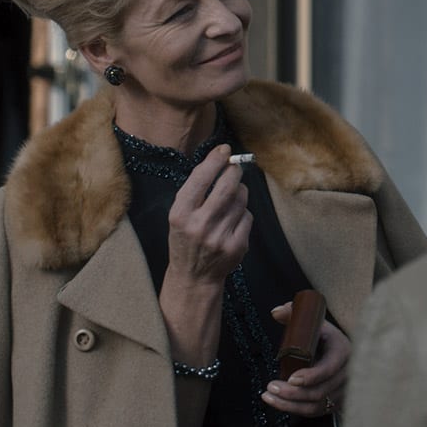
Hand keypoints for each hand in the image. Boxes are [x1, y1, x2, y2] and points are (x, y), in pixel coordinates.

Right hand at [165, 144, 251, 285]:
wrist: (194, 276)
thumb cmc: (186, 239)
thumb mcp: (179, 215)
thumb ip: (196, 191)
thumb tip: (220, 160)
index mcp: (180, 214)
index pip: (200, 179)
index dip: (215, 161)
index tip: (224, 149)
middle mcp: (200, 225)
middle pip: (227, 186)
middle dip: (234, 171)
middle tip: (235, 166)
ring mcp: (220, 237)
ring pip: (241, 200)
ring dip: (240, 192)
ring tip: (231, 196)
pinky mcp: (237, 246)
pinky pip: (247, 216)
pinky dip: (243, 213)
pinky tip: (233, 219)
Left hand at [261, 313, 349, 417]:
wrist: (338, 351)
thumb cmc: (324, 336)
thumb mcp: (315, 323)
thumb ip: (295, 315)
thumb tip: (275, 312)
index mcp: (343, 351)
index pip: (330, 368)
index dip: (311, 376)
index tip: (291, 378)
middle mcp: (346, 374)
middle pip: (320, 391)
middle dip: (293, 392)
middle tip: (271, 386)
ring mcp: (341, 391)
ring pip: (316, 405)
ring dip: (289, 404)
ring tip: (268, 396)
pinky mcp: (333, 403)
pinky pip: (313, 411)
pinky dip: (294, 409)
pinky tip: (276, 402)